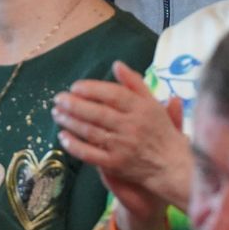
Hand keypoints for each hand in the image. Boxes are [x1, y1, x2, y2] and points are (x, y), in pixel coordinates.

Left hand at [55, 62, 189, 211]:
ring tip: (56, 113)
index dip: (91, 89)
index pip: (113, 95)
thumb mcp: (152, 103)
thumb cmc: (160, 130)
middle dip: (74, 105)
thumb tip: (116, 64)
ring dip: (70, 122)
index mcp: (141, 108)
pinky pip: (90, 154)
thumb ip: (134, 83)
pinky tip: (63, 137)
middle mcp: (131, 126)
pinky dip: (74, 145)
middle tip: (58, 98)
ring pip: (91, 132)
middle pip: (97, 113)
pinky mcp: (115, 164)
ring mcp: (122, 146)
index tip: (75, 87)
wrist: (171, 165)